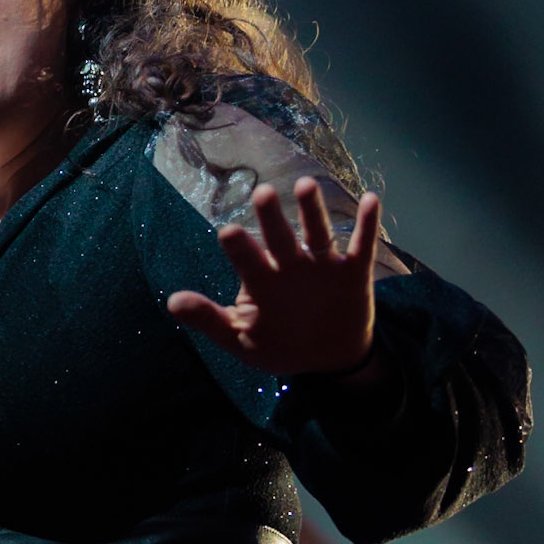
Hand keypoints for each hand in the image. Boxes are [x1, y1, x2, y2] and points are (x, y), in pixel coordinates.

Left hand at [166, 178, 381, 379]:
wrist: (330, 358)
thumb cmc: (280, 345)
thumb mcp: (241, 340)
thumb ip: (209, 320)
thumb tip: (171, 302)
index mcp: (262, 281)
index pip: (248, 261)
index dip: (240, 248)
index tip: (229, 232)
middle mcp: (290, 266)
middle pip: (280, 238)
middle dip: (272, 218)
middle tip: (263, 194)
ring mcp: (322, 266)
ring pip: (317, 233)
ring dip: (313, 211)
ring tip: (306, 186)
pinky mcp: (352, 273)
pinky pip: (361, 246)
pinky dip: (367, 225)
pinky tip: (372, 200)